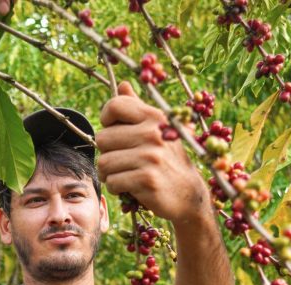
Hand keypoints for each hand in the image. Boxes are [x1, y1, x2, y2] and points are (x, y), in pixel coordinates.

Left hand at [96, 82, 210, 225]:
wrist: (189, 194)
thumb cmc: (167, 159)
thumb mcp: (157, 130)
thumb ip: (137, 108)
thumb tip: (122, 85)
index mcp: (154, 117)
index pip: (114, 105)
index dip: (106, 120)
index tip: (114, 131)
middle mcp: (153, 133)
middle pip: (101, 138)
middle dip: (106, 154)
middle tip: (122, 161)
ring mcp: (150, 156)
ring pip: (104, 163)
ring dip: (109, 174)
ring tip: (126, 175)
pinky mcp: (147, 179)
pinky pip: (112, 182)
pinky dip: (116, 188)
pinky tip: (131, 187)